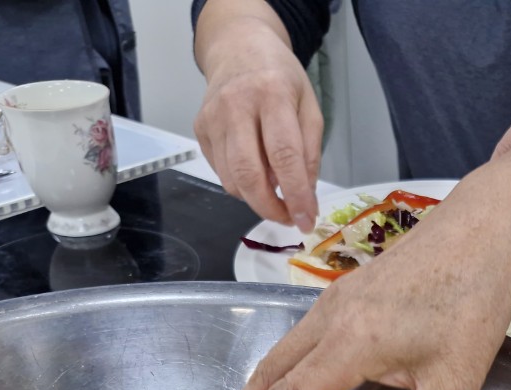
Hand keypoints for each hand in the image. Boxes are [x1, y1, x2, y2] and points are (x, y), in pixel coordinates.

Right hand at [194, 15, 322, 230]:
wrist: (238, 48)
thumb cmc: (279, 77)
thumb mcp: (309, 106)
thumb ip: (310, 152)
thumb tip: (304, 196)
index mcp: (272, 94)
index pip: (283, 156)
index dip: (295, 195)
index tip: (305, 220)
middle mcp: (236, 105)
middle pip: (248, 174)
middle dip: (269, 207)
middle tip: (288, 218)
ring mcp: (213, 118)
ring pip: (231, 179)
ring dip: (256, 198)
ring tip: (275, 193)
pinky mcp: (200, 129)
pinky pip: (221, 172)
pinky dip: (241, 183)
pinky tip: (255, 171)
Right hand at [218, 191, 510, 389]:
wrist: (483, 229)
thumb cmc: (472, 300)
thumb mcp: (456, 381)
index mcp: (349, 343)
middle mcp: (329, 319)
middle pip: (269, 374)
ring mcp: (335, 302)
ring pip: (283, 354)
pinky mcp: (347, 293)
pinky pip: (303, 340)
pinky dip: (290, 372)